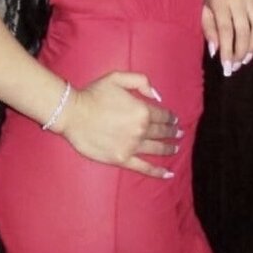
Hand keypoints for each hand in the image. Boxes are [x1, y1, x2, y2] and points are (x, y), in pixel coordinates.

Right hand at [57, 71, 180, 176]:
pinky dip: (158, 172)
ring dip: (169, 149)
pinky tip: (168, 174)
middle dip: (173, 132)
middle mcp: (140, 129)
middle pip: (162, 132)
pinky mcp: (122, 159)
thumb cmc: (93, 94)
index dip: (171, 117)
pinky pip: (144, 167)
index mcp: (142, 110)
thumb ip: (141, 81)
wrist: (72, 113)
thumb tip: (157, 96)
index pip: (163, 115)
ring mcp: (132, 146)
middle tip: (179, 133)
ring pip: (157, 149)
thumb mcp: (117, 78)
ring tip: (175, 148)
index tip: (175, 119)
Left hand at [202, 0, 252, 75]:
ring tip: (248, 57)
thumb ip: (208, 30)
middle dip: (241, 51)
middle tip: (238, 66)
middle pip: (243, 29)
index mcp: (219, 1)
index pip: (225, 30)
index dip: (227, 50)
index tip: (227, 68)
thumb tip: (216, 52)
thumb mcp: (202, 10)